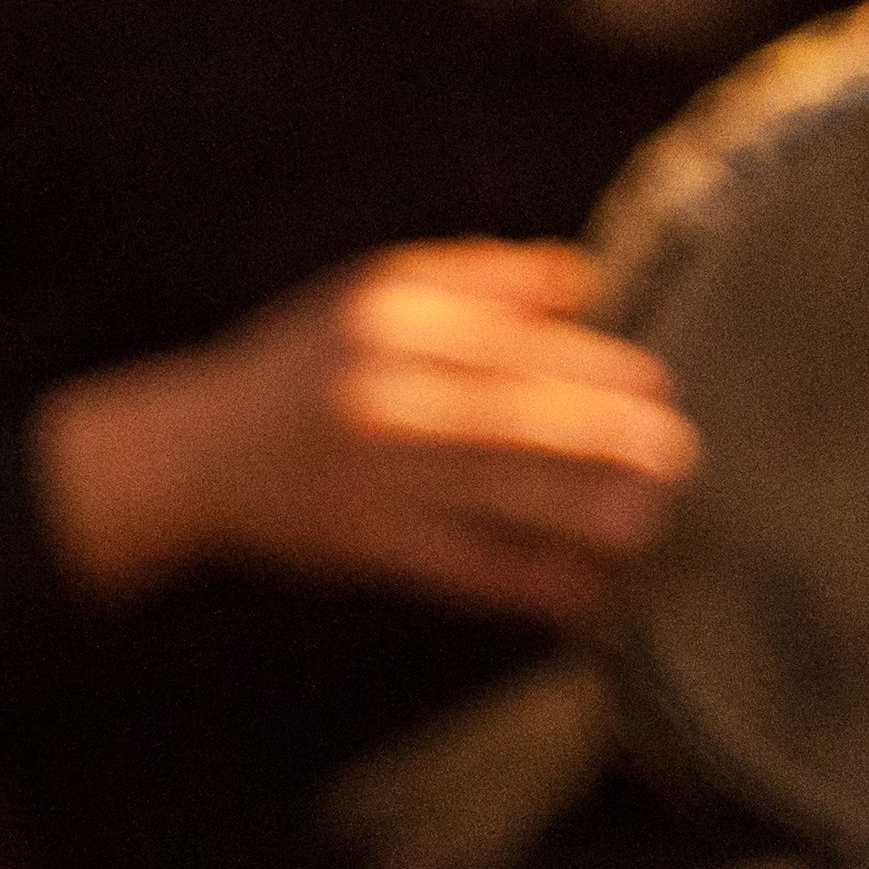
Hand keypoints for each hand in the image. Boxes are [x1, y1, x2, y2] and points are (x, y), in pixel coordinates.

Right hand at [36, 241, 698, 625]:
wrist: (191, 457)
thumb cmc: (301, 365)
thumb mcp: (372, 292)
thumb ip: (481, 279)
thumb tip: (594, 283)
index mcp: (393, 320)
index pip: (522, 341)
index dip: (602, 369)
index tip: (658, 387)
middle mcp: (383, 394)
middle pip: (524, 416)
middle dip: (611, 440)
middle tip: (677, 456)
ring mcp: (373, 476)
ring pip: (504, 496)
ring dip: (589, 514)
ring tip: (649, 520)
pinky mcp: (366, 547)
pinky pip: (467, 569)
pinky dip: (530, 582)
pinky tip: (585, 590)